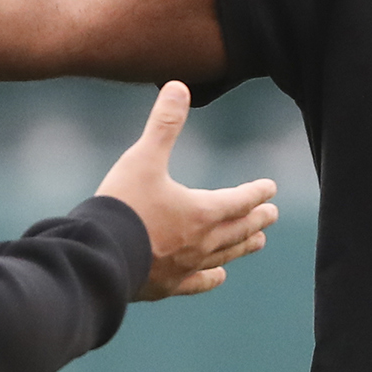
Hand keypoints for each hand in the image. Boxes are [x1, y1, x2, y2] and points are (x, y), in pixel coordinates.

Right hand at [97, 82, 277, 300]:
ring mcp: (186, 266)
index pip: (239, 200)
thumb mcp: (143, 158)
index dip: (256, 192)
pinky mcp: (167, 285)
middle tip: (271, 214)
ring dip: (243, 246)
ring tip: (258, 242)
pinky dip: (210, 278)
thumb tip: (179, 86)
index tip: (270, 187)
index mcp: (201, 211)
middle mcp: (201, 241)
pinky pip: (197, 281)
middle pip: (238, 229)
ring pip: (224, 255)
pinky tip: (218, 276)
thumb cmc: (123, 205)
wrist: (100, 255)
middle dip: (256, 219)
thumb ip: (163, 124)